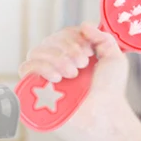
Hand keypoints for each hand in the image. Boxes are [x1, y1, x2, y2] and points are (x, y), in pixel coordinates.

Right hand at [19, 23, 140, 140]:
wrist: (105, 115)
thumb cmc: (111, 92)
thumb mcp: (114, 58)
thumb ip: (102, 37)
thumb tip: (84, 25)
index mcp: (73, 56)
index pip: (63, 34)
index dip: (74, 38)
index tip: (89, 52)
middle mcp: (57, 64)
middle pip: (49, 40)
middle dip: (67, 48)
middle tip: (82, 63)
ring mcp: (45, 77)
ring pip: (36, 51)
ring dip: (56, 57)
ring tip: (72, 74)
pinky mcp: (35, 90)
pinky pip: (26, 68)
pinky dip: (40, 67)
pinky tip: (57, 78)